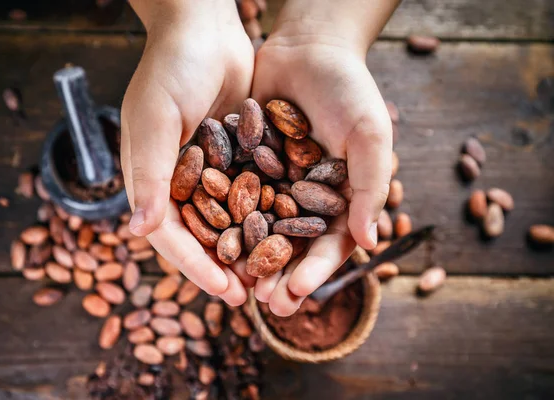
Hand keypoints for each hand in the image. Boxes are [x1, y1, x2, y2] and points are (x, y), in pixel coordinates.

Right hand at [121, 0, 254, 303]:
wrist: (205, 29)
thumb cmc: (171, 68)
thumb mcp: (156, 119)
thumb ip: (151, 173)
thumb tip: (140, 230)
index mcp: (151, 179)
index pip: (170, 236)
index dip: (195, 266)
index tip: (224, 290)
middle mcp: (179, 181)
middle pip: (201, 236)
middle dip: (224, 268)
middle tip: (251, 296)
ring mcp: (210, 170)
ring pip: (228, 222)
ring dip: (246, 250)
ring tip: (270, 276)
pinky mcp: (237, 157)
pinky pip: (250, 194)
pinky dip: (264, 217)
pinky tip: (286, 235)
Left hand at [252, 28, 392, 315]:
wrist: (308, 47)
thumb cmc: (349, 89)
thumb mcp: (370, 135)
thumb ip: (371, 187)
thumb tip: (372, 242)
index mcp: (343, 197)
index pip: (331, 243)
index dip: (316, 270)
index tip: (297, 294)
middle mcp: (307, 196)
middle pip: (294, 245)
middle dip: (281, 275)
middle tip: (266, 303)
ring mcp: (276, 183)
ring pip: (262, 229)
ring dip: (251, 258)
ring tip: (238, 285)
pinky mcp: (248, 166)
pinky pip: (236, 198)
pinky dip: (227, 220)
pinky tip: (213, 241)